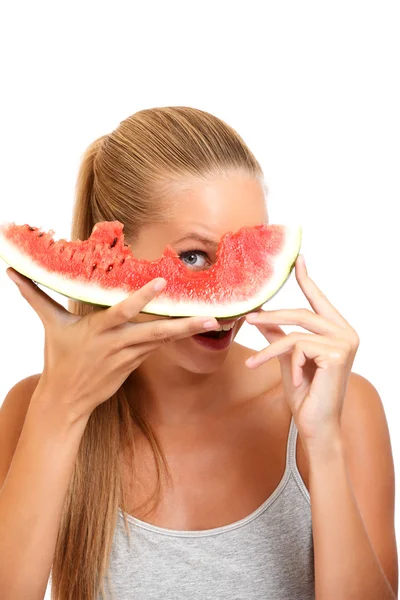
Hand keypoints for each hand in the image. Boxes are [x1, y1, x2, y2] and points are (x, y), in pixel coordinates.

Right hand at [6, 268, 218, 421]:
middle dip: (183, 325)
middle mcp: (117, 343)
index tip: (161, 284)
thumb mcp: (50, 326)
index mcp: (98, 331)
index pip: (122, 311)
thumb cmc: (59, 359)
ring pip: (162, 340)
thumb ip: (36, 296)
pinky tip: (195, 328)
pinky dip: (175, 337)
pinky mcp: (135, 364)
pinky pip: (157, 347)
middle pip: (154, 332)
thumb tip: (12, 272)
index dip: (141, 299)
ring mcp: (129, 356)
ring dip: (187, 331)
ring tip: (215, 321)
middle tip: (211, 317)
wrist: (67, 400)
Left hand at [244, 255, 359, 448]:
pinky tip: (287, 380)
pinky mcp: (336, 354)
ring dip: (269, 347)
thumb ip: (278, 335)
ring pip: (296, 331)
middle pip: (303, 312)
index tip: (297, 259)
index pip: (319, 300)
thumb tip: (261, 315)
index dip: (306, 279)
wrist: (316, 426)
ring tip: (252, 362)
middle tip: (247, 317)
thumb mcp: (287, 359)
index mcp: (338, 331)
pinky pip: (296, 346)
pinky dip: (282, 361)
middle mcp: (347, 333)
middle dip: (271, 315)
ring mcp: (344, 343)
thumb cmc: (306, 394)